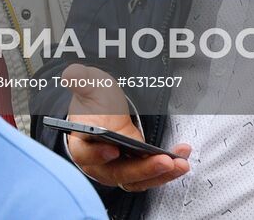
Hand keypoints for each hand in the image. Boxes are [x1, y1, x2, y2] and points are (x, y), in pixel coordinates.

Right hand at [61, 64, 191, 191]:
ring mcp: (118, 168)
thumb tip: (71, 74)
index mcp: (81, 144)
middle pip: (118, 172)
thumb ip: (80, 80)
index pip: (86, 154)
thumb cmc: (94, 101)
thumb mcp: (88, 86)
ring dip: (160, 174)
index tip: (114, 149)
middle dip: (143, 169)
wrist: (105, 111)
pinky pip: (151, 176)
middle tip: (164, 160)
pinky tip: (181, 158)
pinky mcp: (136, 169)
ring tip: (179, 163)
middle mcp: (99, 163)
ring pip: (138, 179)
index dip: (98, 154)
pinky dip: (167, 171)